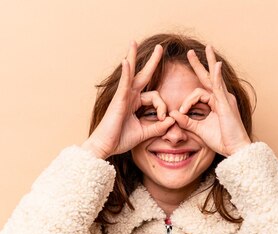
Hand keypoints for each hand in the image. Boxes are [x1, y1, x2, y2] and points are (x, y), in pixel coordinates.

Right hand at [82, 41, 174, 158]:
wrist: (105, 147)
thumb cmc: (120, 139)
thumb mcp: (144, 133)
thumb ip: (158, 127)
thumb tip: (172, 121)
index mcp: (135, 103)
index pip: (155, 97)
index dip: (163, 107)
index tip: (164, 119)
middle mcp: (129, 96)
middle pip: (143, 75)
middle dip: (152, 62)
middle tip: (160, 47)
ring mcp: (123, 96)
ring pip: (131, 73)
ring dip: (133, 56)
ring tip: (134, 42)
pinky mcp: (118, 100)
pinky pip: (124, 83)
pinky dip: (126, 73)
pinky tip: (126, 61)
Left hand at [168, 45, 251, 156]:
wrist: (235, 149)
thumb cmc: (222, 140)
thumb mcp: (199, 130)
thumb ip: (186, 121)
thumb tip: (173, 114)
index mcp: (216, 103)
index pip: (199, 93)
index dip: (187, 101)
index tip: (182, 112)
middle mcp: (222, 98)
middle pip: (209, 77)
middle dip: (200, 64)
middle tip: (191, 52)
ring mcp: (225, 99)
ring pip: (213, 79)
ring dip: (209, 63)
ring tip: (208, 48)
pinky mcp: (226, 104)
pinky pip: (220, 88)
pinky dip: (217, 76)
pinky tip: (215, 65)